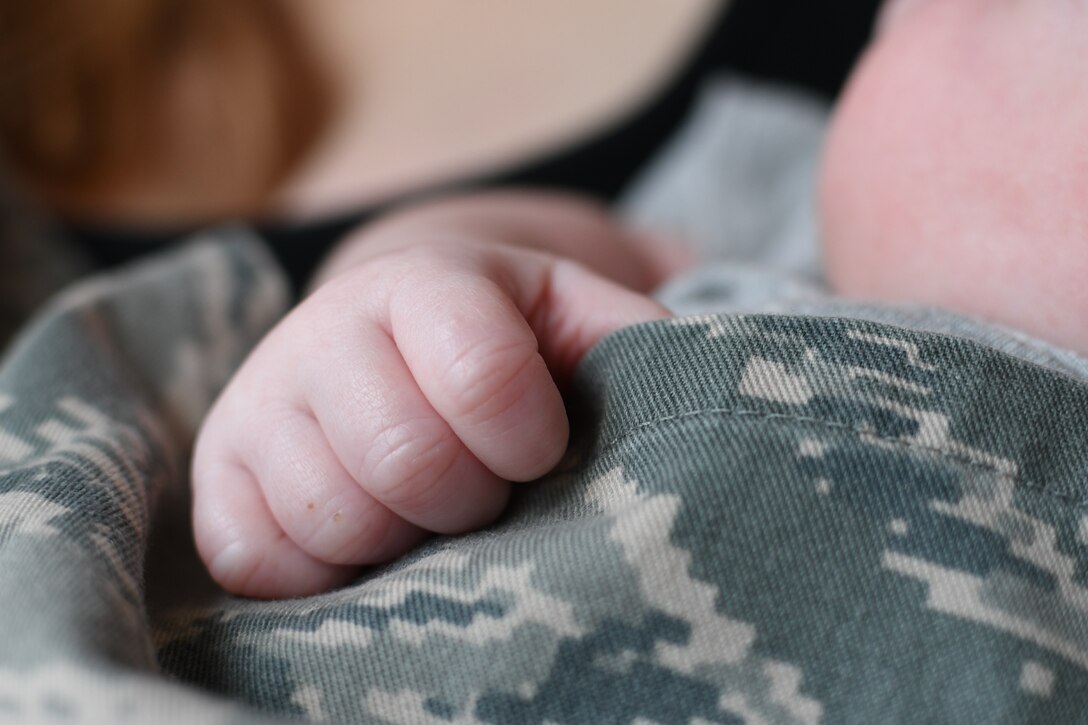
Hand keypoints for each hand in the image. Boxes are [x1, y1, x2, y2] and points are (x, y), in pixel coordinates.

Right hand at [191, 238, 667, 597]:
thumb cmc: (501, 344)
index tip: (540, 447)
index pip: (483, 375)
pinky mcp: (218, 486)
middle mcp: (324, 331)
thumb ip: (638, 344)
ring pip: (337, 519)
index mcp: (425, 281)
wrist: (382, 338)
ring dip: (406, 538)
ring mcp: (258, 409)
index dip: (529, 434)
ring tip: (428, 512)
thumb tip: (727, 394)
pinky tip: (369, 538)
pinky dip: (331, 573)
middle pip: (409, 463)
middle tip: (485, 490)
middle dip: (470, 499)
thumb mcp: (577, 320)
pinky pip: (265, 564)